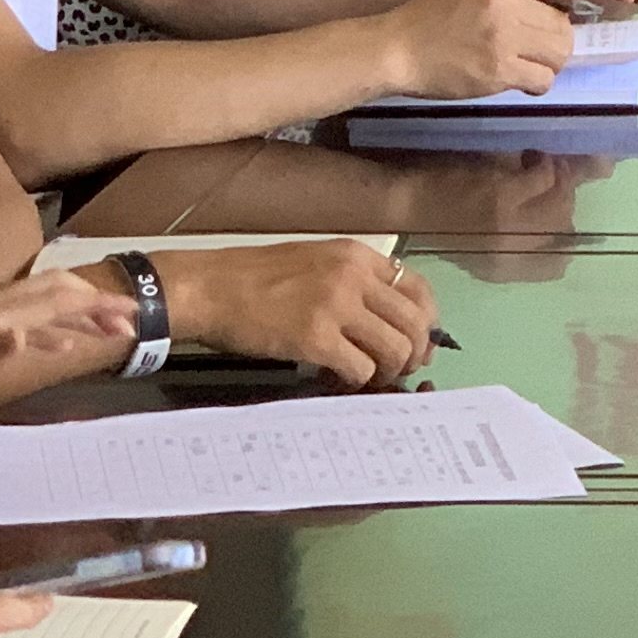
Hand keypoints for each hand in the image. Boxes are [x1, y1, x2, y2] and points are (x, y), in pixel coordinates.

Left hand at [0, 270, 137, 403]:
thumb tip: (30, 335)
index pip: (57, 302)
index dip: (96, 308)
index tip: (131, 318)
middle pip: (58, 292)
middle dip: (98, 304)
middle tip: (131, 322)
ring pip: (43, 301)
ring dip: (78, 311)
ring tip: (107, 327)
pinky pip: (24, 315)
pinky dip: (51, 323)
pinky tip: (55, 340)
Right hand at [154, 238, 434, 386]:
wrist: (211, 288)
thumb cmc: (256, 278)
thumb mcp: (316, 262)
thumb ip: (355, 283)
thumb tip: (388, 321)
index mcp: (357, 255)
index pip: (418, 289)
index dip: (426, 323)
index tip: (417, 343)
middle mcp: (354, 276)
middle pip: (415, 323)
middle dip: (414, 354)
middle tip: (397, 370)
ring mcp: (337, 306)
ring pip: (395, 349)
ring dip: (387, 371)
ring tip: (367, 377)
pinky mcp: (316, 338)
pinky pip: (360, 369)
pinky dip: (356, 381)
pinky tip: (338, 379)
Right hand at [375, 0, 581, 98]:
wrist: (398, 49)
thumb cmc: (434, 16)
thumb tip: (563, 1)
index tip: (559, 11)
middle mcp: (504, 3)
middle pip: (564, 23)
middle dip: (558, 39)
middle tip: (540, 47)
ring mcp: (502, 39)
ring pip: (560, 53)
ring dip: (551, 62)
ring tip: (531, 64)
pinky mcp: (498, 72)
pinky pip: (543, 80)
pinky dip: (537, 83)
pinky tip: (520, 79)